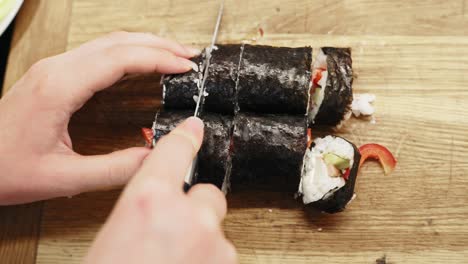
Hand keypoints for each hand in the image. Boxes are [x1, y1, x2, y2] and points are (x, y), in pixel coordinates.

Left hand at [0, 32, 199, 204]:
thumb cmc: (3, 168)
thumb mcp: (63, 178)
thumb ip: (113, 170)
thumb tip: (152, 159)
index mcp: (59, 87)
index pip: (120, 58)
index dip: (158, 58)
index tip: (185, 66)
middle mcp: (56, 69)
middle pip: (118, 41)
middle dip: (159, 44)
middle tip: (189, 55)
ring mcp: (54, 69)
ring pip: (108, 42)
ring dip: (144, 44)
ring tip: (174, 54)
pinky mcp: (54, 75)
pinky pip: (98, 53)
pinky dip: (128, 53)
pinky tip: (141, 63)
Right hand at [84, 117, 236, 263]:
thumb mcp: (113, 232)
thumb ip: (142, 208)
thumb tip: (156, 205)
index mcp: (149, 200)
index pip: (174, 151)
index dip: (185, 136)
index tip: (194, 127)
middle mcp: (187, 215)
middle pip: (205, 193)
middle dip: (192, 206)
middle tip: (169, 228)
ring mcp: (212, 240)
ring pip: (213, 225)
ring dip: (198, 236)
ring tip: (171, 256)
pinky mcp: (226, 260)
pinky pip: (220, 250)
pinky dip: (206, 257)